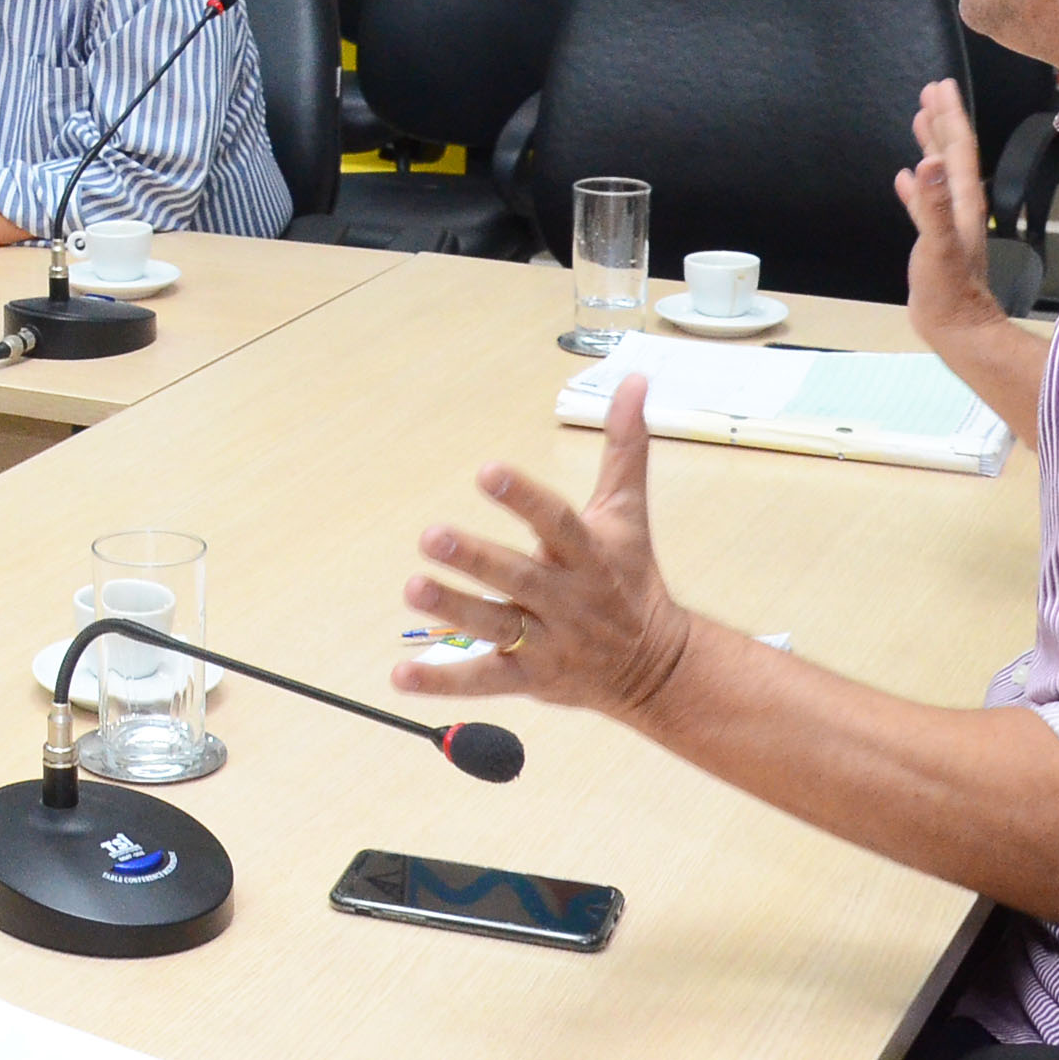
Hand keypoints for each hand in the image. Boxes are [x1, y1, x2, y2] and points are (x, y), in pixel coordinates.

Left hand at [394, 373, 695, 723]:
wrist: (657, 668)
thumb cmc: (631, 577)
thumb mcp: (628, 511)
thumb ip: (624, 447)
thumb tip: (633, 379)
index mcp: (587, 554)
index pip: (556, 521)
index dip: (523, 498)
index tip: (486, 471)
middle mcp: (567, 597)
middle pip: (518, 576)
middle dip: (476, 559)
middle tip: (431, 536)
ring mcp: (547, 640)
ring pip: (496, 626)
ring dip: (453, 610)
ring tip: (413, 589)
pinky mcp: (529, 676)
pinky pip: (483, 680)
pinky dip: (443, 680)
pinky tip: (400, 674)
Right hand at [894, 78, 1005, 340]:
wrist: (957, 325)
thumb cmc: (950, 289)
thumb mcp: (939, 244)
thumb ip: (932, 205)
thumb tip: (924, 165)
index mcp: (961, 201)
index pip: (957, 148)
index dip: (949, 116)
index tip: (939, 87)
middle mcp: (958, 205)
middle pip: (951, 152)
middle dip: (943, 120)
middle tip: (932, 90)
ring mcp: (947, 221)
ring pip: (939, 171)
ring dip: (931, 143)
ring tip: (921, 119)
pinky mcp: (934, 237)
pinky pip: (924, 199)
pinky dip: (915, 185)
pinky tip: (905, 178)